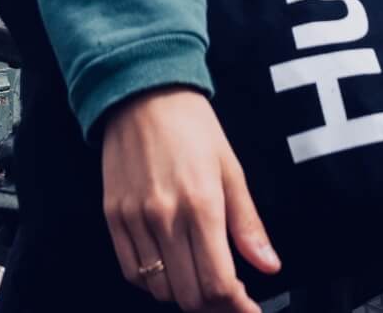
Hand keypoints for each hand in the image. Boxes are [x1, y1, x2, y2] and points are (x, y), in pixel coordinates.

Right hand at [101, 87, 280, 312]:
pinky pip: (132, 273)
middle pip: (190, 296)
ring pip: (160, 291)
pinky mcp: (113, 218)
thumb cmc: (192, 125)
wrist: (142, 91)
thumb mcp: (230, 167)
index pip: (218, 283)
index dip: (237, 307)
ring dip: (184, 296)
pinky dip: (153, 283)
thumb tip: (269, 265)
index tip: (249, 309)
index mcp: (201, 203)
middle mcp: (165, 217)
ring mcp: (135, 219)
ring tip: (201, 280)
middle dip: (214, 307)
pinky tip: (170, 268)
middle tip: (229, 298)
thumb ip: (248, 223)